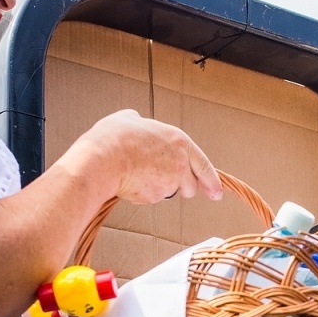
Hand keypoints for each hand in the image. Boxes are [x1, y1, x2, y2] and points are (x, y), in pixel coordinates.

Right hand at [78, 109, 221, 204]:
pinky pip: (151, 198)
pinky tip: (129, 181)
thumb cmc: (114, 138)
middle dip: (181, 186)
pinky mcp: (155, 197)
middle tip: (160, 177)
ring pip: (170, 193)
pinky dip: (142, 193)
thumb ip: (142, 124)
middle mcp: (179, 164)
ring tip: (139, 174)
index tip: (216, 193)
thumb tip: (137, 123)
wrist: (101, 160)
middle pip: (191, 186)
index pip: (204, 165)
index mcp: (179, 142)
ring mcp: (169, 183)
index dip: (212, 182)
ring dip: (160, 189)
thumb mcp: (130, 118)